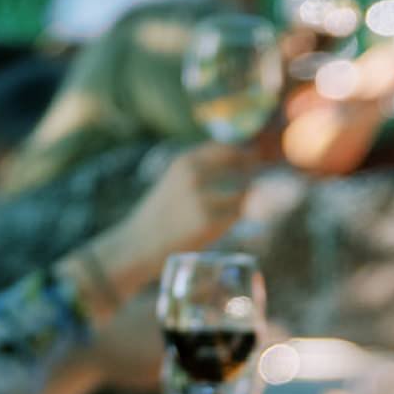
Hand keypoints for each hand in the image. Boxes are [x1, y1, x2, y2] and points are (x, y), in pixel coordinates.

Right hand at [90, 144, 256, 292]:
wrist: (139, 244)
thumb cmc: (161, 215)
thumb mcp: (176, 181)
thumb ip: (203, 170)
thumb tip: (241, 163)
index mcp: (185, 161)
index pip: (228, 148)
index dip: (246, 154)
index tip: (254, 161)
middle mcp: (194, 174)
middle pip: (242, 165)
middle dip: (251, 175)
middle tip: (253, 187)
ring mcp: (202, 198)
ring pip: (244, 193)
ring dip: (244, 201)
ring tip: (229, 211)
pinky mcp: (209, 222)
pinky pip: (238, 215)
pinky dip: (235, 220)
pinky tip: (220, 226)